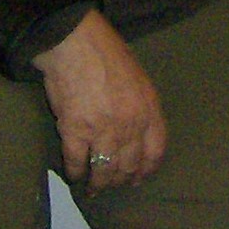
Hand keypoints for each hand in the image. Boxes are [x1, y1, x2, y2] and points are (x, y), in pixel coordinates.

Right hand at [33, 10, 166, 193]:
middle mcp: (130, 126)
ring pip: (104, 169)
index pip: (155, 152)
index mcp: (148, 110)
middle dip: (121, 179)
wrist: (74, 41)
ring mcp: (102, 131)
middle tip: (113, 184)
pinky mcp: (74, 130)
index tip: (138, 178)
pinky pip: (76, 161)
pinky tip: (74, 175)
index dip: (146, 170)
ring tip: (93, 188)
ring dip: (99, 182)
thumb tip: (135, 128)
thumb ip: (141, 105)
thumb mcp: (138, 77)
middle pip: (129, 165)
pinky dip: (75, 172)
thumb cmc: (106, 51)